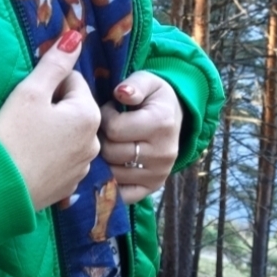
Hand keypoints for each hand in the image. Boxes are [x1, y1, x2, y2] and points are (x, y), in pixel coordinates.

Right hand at [0, 33, 100, 210]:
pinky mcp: (70, 184)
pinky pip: (64, 157)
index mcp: (88, 114)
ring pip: (69, 133)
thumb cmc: (13, 135)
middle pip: (73, 108)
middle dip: (52, 107)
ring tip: (28, 139)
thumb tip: (76, 36)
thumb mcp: (30, 91)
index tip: (29, 99)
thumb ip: (55, 62)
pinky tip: (32, 157)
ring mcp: (83, 166)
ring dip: (53, 130)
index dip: (47, 84)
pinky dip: (51, 153)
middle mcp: (94, 141)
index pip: (72, 81)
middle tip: (26, 118)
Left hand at [99, 71, 181, 203]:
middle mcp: (163, 153)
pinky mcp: (154, 187)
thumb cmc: (154, 98)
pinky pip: (123, 195)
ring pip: (112, 173)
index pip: (114, 128)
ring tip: (110, 142)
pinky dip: (111, 184)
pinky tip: (108, 167)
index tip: (109, 110)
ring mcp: (159, 174)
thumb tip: (120, 93)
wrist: (175, 117)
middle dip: (102, 138)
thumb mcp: (147, 81)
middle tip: (107, 128)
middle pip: (111, 152)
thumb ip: (133, 84)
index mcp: (161, 124)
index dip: (104, 116)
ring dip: (104, 158)